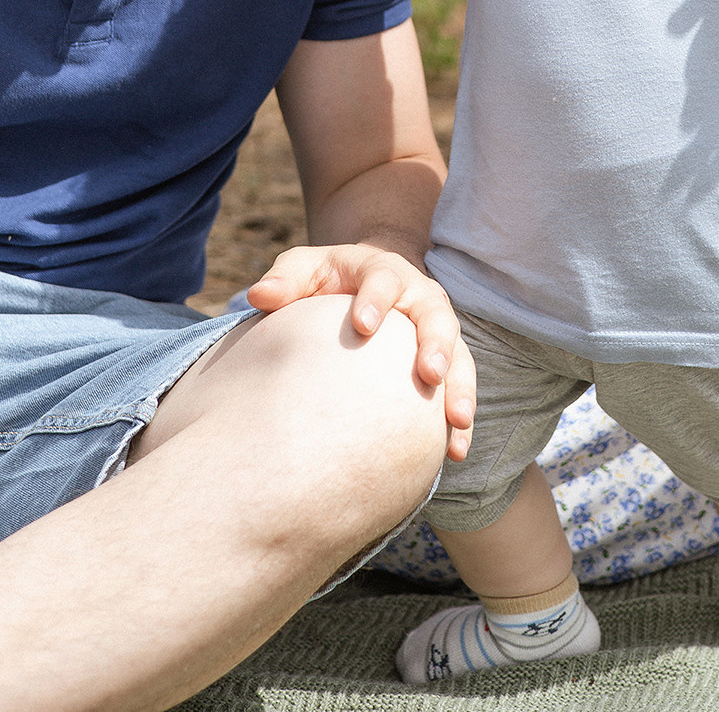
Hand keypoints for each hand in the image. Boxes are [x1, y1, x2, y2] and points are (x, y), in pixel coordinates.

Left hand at [246, 242, 475, 458]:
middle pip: (437, 316)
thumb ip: (285, 278)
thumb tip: (258, 297)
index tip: (362, 326)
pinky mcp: (446, 360)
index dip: (375, 300)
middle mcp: (420, 297)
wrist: (371, 278)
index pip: (383, 280)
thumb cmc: (330, 278)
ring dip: (460, 387)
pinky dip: (461, 419)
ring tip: (455, 421)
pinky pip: (460, 386)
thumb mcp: (307, 268)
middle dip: (436, 345)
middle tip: (429, 373)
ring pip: (460, 355)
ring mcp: (437, 329)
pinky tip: (455, 451)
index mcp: (384, 270)